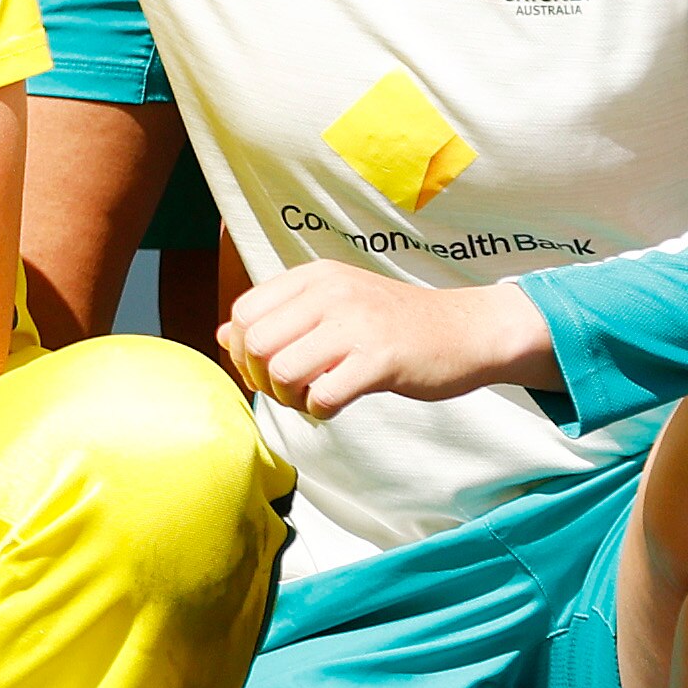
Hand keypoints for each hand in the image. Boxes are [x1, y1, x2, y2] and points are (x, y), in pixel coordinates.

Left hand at [218, 267, 551, 416]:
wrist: (466, 330)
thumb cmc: (394, 323)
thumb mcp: (333, 305)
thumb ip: (279, 317)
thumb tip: (222, 335)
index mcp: (314, 276)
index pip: (244, 311)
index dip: (243, 350)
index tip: (265, 370)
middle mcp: (331, 292)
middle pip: (256, 343)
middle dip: (261, 378)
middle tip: (287, 390)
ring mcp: (356, 323)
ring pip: (283, 369)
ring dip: (288, 397)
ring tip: (310, 398)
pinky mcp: (381, 359)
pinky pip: (323, 394)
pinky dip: (319, 410)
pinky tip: (334, 405)